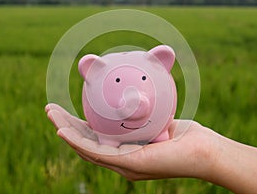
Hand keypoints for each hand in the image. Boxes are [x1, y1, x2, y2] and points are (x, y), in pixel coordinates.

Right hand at [45, 103, 214, 180]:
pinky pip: (98, 153)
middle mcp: (121, 160)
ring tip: (50, 115)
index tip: (65, 111)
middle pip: (86, 142)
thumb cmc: (186, 135)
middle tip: (50, 110)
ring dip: (66, 131)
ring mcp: (124, 164)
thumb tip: (134, 92)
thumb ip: (142, 110)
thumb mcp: (158, 116)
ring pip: (86, 148)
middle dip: (66, 126)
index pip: (95, 137)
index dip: (77, 125)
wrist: (205, 151)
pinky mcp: (130, 164)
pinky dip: (78, 142)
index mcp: (125, 150)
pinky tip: (63, 131)